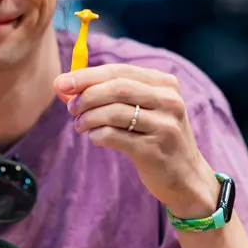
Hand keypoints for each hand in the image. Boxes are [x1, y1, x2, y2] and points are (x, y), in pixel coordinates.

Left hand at [55, 66, 217, 217]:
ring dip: (89, 118)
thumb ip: (111, 94)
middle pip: (117, 88)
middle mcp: (168, 101)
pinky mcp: (154, 150)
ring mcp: (164, 125)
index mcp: (165, 84)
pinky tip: (95, 137)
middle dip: (86, 95)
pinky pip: (114, 136)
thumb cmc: (156, 137)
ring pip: (114, 112)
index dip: (87, 76)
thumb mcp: (144, 109)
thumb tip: (65, 86)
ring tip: (80, 125)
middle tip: (70, 107)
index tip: (61, 82)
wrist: (186, 176)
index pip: (120, 71)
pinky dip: (97, 135)